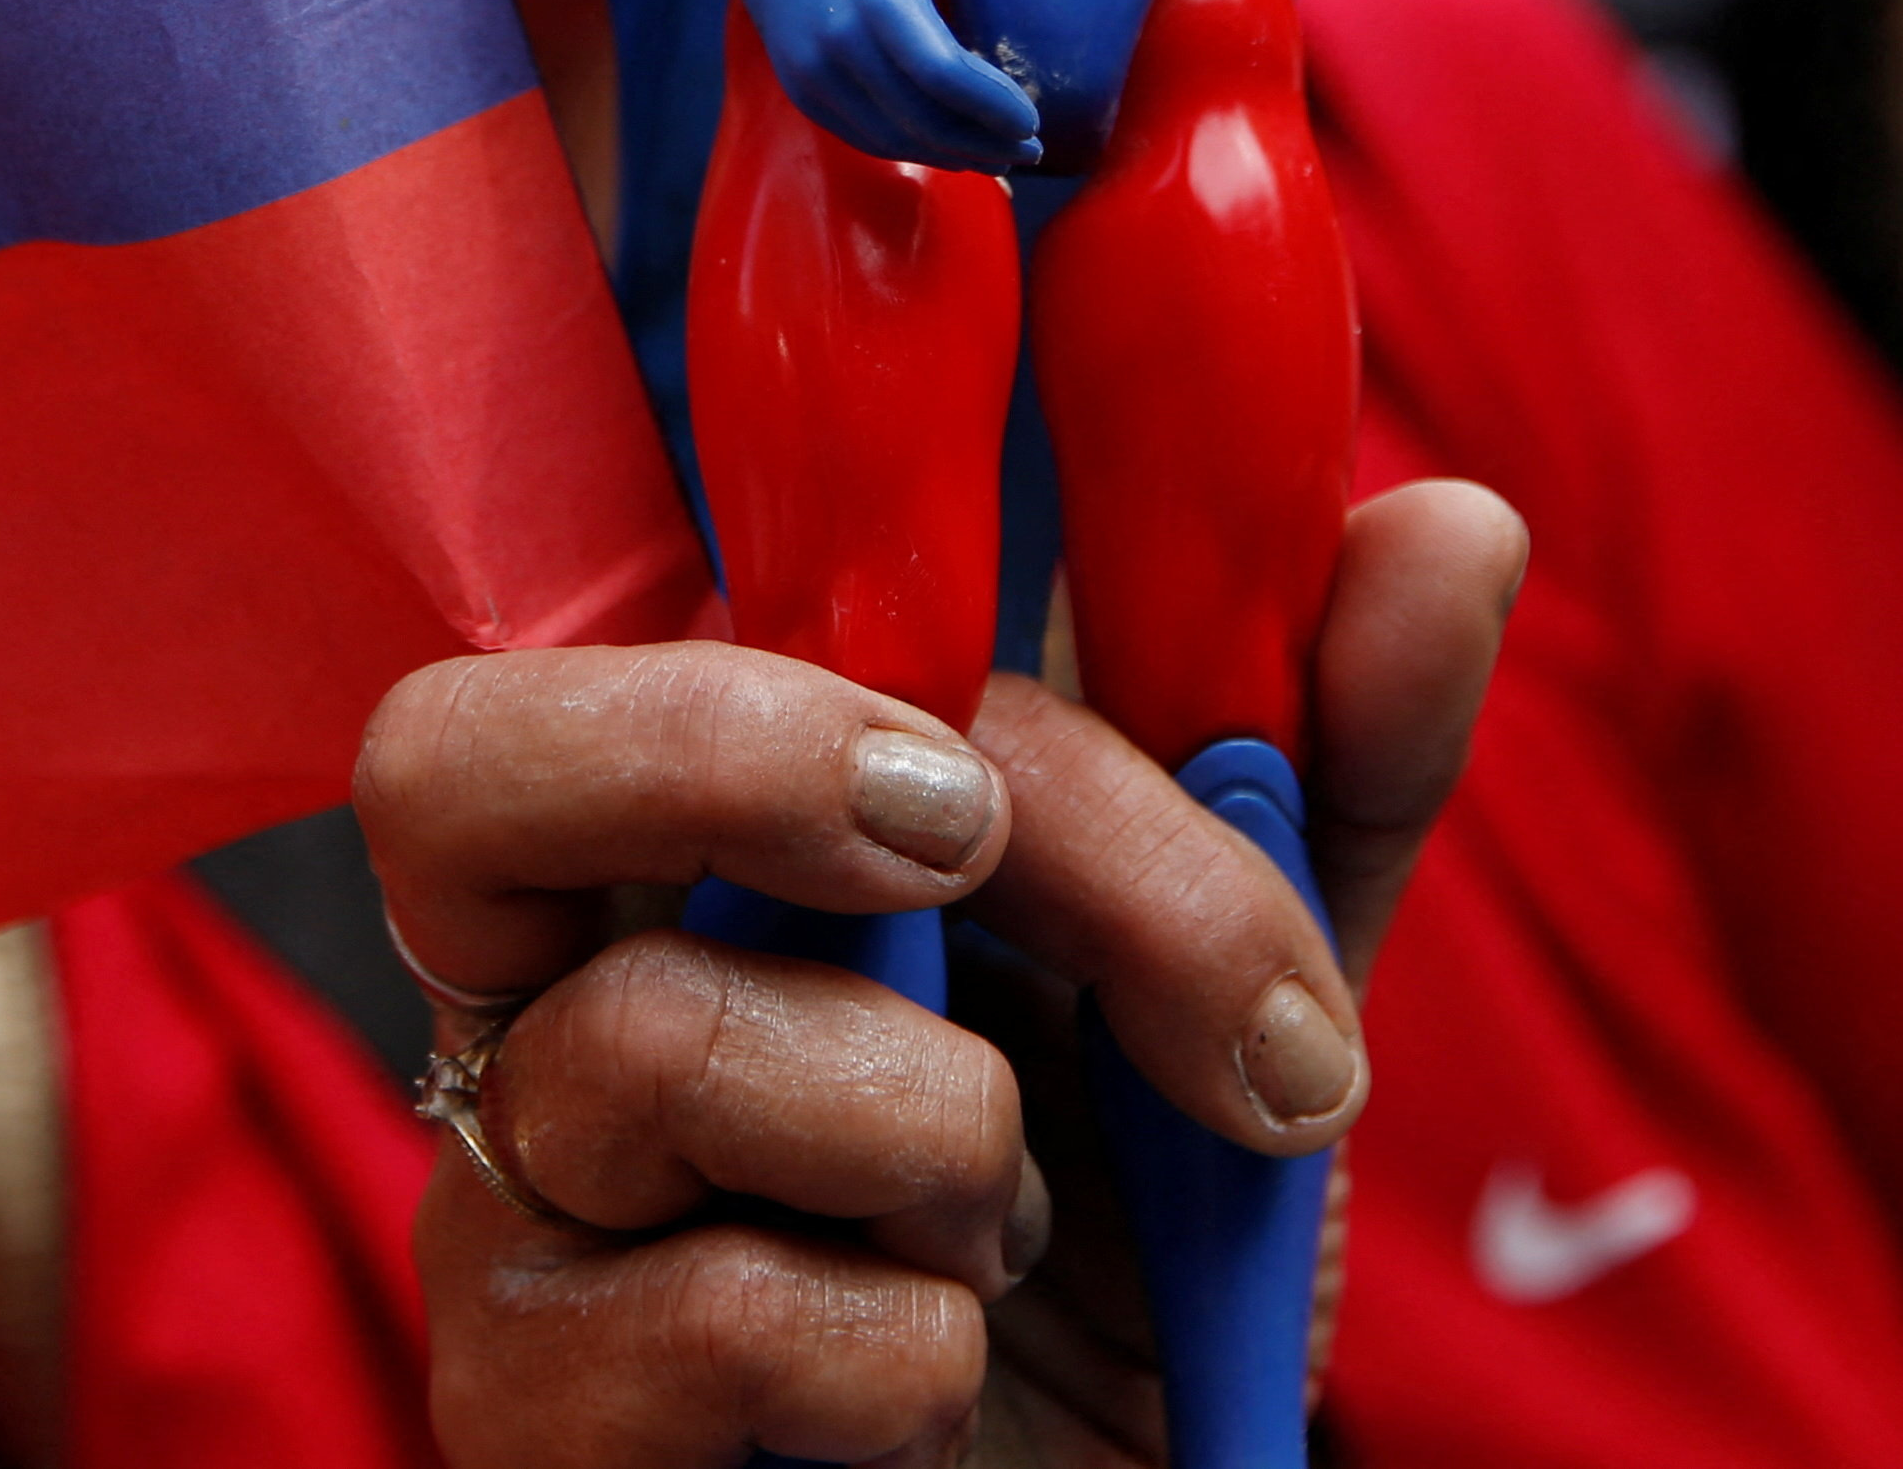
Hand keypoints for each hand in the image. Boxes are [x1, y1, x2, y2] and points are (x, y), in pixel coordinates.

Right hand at [365, 481, 1526, 1468]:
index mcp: (713, 837)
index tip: (1003, 802)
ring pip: (648, 1038)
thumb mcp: (1254, 999)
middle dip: (720, 753)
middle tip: (959, 855)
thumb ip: (1330, 776)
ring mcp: (510, 1196)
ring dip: (931, 1140)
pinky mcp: (523, 1405)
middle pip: (451, 758)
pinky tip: (925, 1401)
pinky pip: (702, 1309)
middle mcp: (558, 981)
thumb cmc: (1122, 1255)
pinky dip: (899, 1358)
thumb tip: (1451, 521)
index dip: (825, 666)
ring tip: (1001, 1238)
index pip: (667, 633)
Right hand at [723, 0, 1069, 174]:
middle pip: (921, 118)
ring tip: (999, 157)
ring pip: (892, 138)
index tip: (1032, 121)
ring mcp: (813, 72)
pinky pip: (861, 134)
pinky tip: (949, 148)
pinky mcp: (801, 87)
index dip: (992, 108)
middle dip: (982, 143)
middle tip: (1030, 150)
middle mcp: (839, 44)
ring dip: (950, 155)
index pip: (945, 75)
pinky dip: (909, 148)